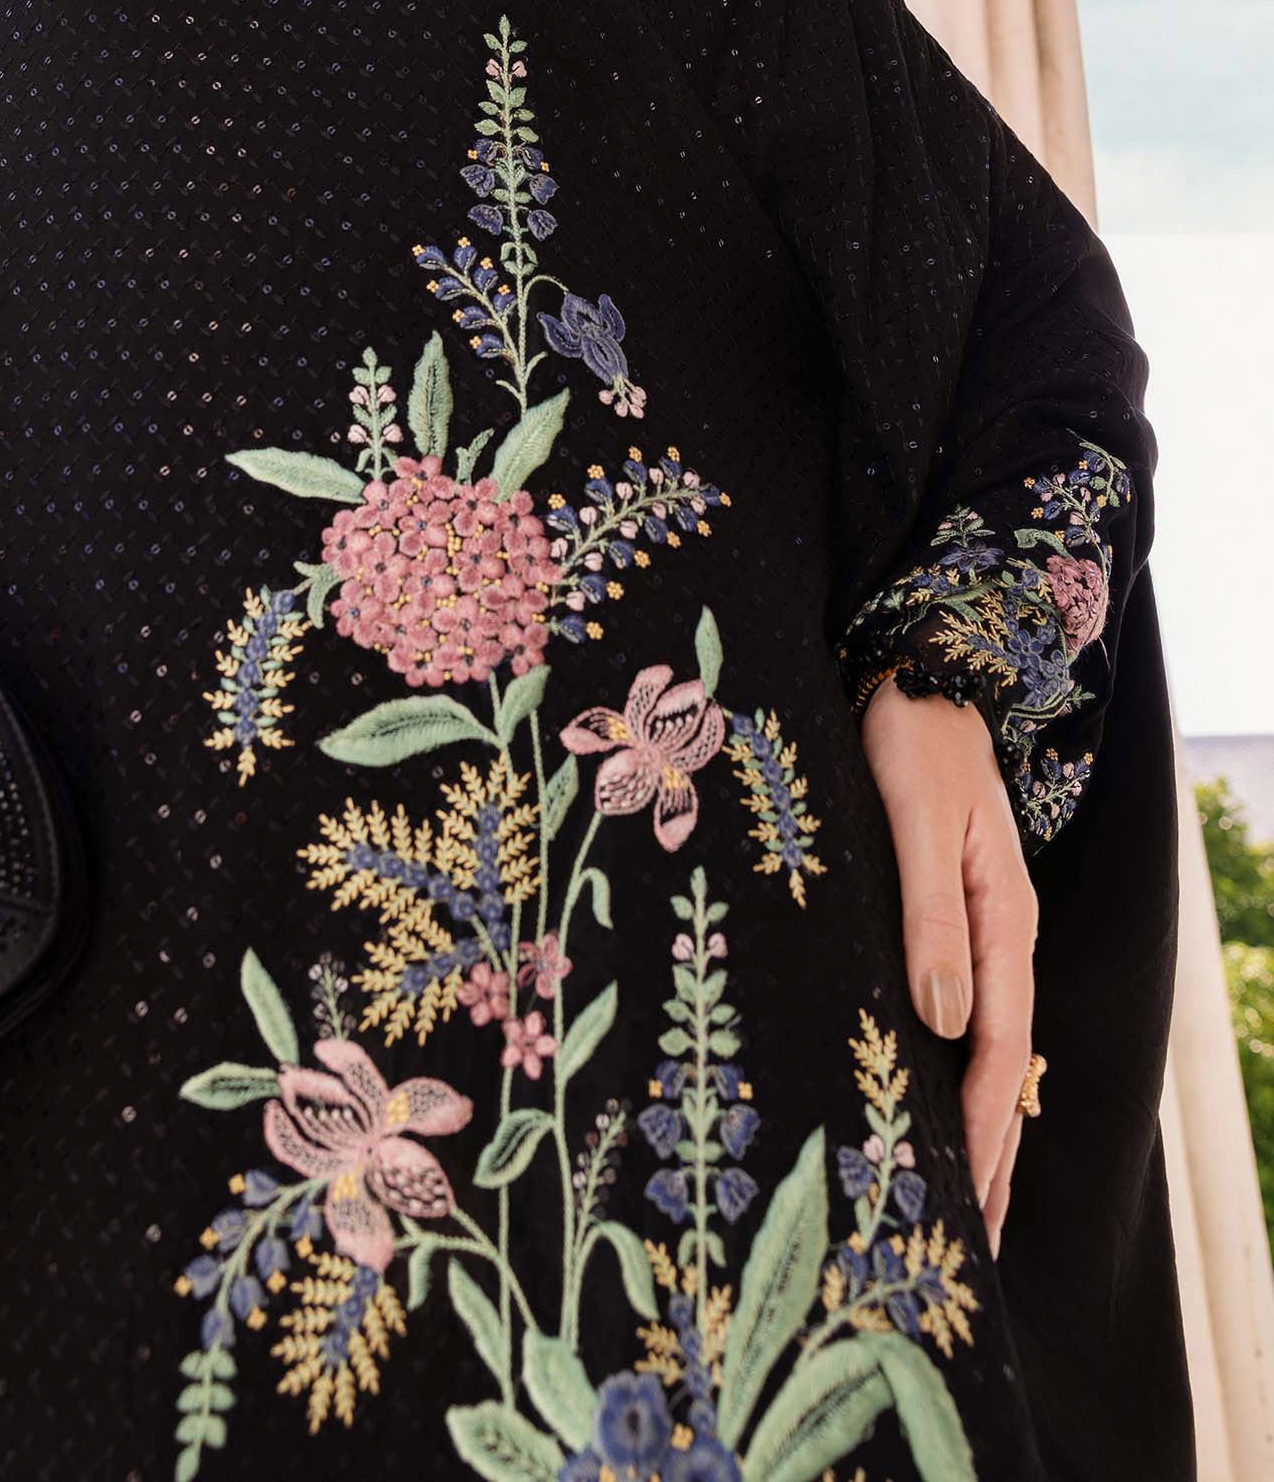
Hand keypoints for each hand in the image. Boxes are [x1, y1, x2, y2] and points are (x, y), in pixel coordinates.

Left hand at [858, 674, 1036, 1258]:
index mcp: (1005, 916)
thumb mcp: (919, 823)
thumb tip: (944, 1021)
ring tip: (966, 1200)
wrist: (912, 671)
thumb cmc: (908, 741)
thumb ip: (931, 916)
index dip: (985, 1124)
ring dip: (979, 1119)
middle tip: (975, 1242)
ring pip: (988, 1042)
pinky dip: (959, 1069)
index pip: (1001, 1044)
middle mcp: (1001, 929)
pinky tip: (938, 1098)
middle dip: (993, 1149)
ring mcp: (979, 922)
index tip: (971, 1202)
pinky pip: (965, 1010)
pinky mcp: (947, 909)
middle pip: (1005, 1059)